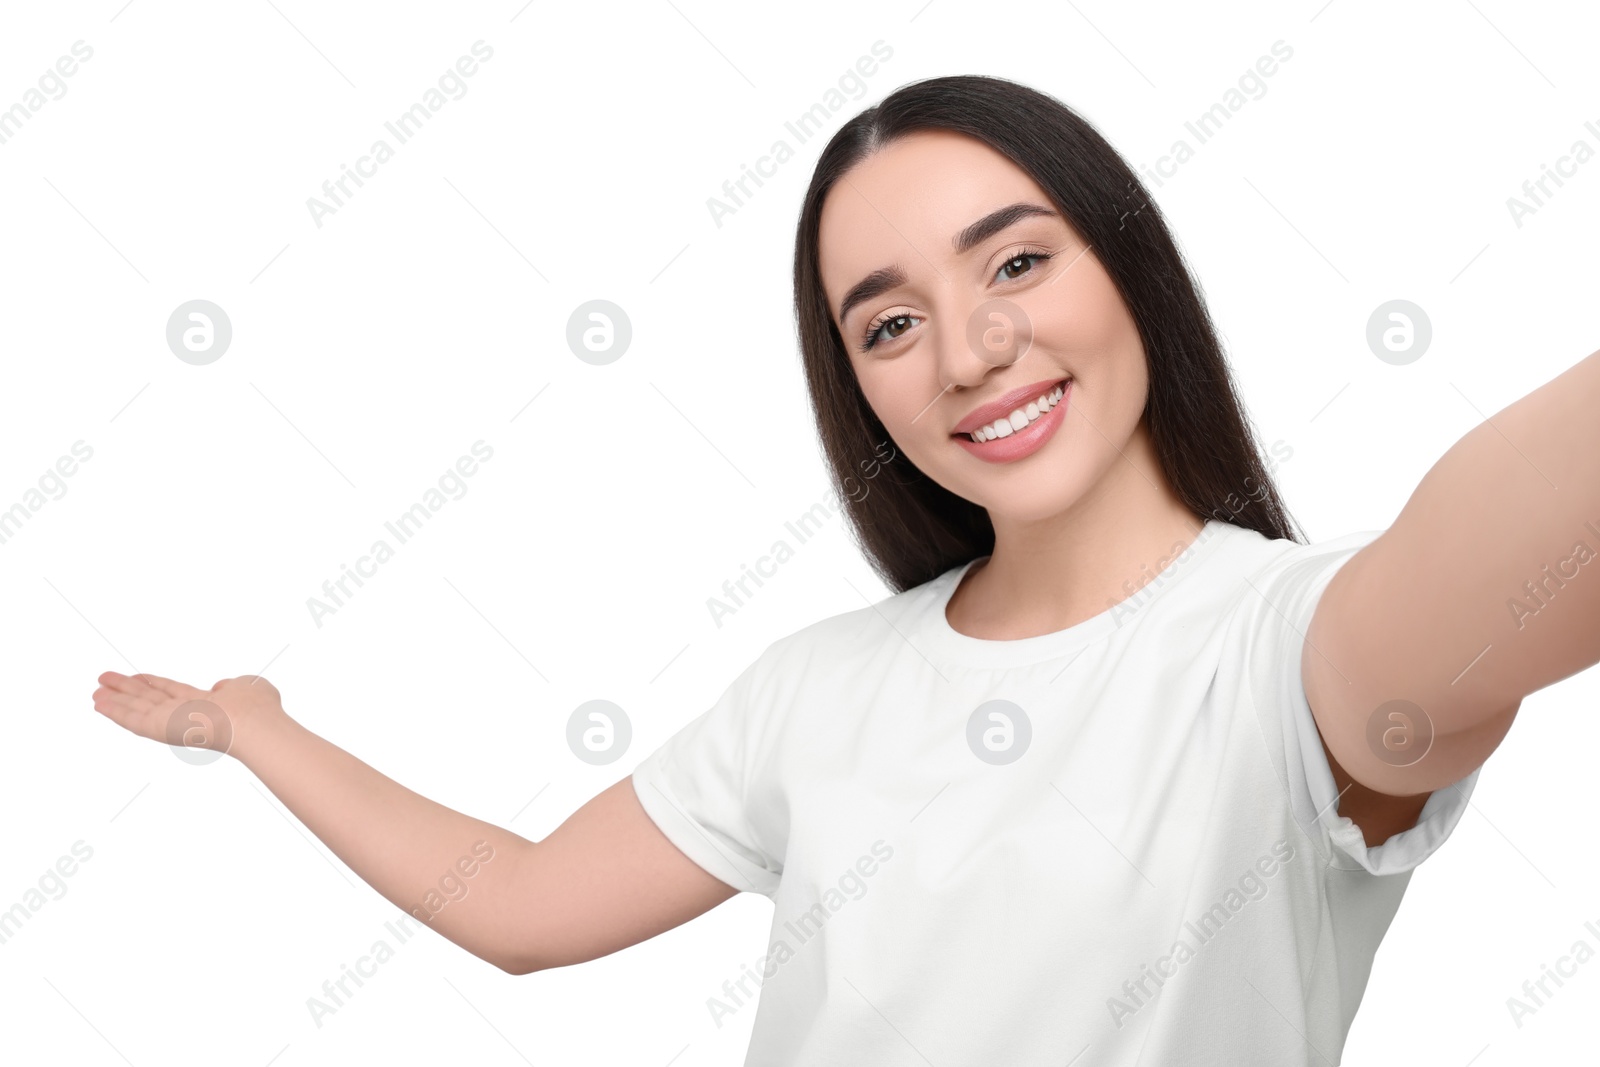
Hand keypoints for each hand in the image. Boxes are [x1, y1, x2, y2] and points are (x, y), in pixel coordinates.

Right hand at [91, 672, 288, 759]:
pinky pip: (132, 720)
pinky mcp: (160, 729)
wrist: (253, 724)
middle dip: (128, 690)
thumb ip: (234, 684)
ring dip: (115, 700)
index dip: (154, 684)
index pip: (173, 692)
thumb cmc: (258, 707)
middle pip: (149, 699)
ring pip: (137, 709)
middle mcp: (184, 714)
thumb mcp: (248, 685)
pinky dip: (115, 712)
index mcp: (204, 703)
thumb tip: (221, 685)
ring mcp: (170, 722)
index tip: (137, 677)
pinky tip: (99, 703)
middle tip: (105, 681)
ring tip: (95, 691)